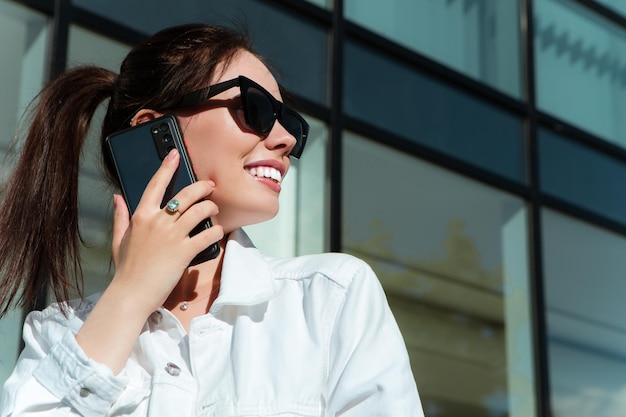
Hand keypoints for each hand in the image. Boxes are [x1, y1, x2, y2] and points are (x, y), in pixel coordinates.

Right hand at [110, 148, 223, 311]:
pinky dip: (216, 231)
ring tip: (214, 208)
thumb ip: (120, 217)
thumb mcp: (119, 240)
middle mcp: (157, 222)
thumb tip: (117, 197)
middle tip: (210, 186)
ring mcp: (171, 236)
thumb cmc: (126, 270)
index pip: (155, 185)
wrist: (131, 295)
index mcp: (141, 216)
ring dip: (211, 207)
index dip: (167, 167)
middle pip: (185, 195)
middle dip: (202, 187)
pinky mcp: (184, 251)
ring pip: (199, 211)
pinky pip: (207, 235)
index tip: (175, 154)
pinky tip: (217, 231)